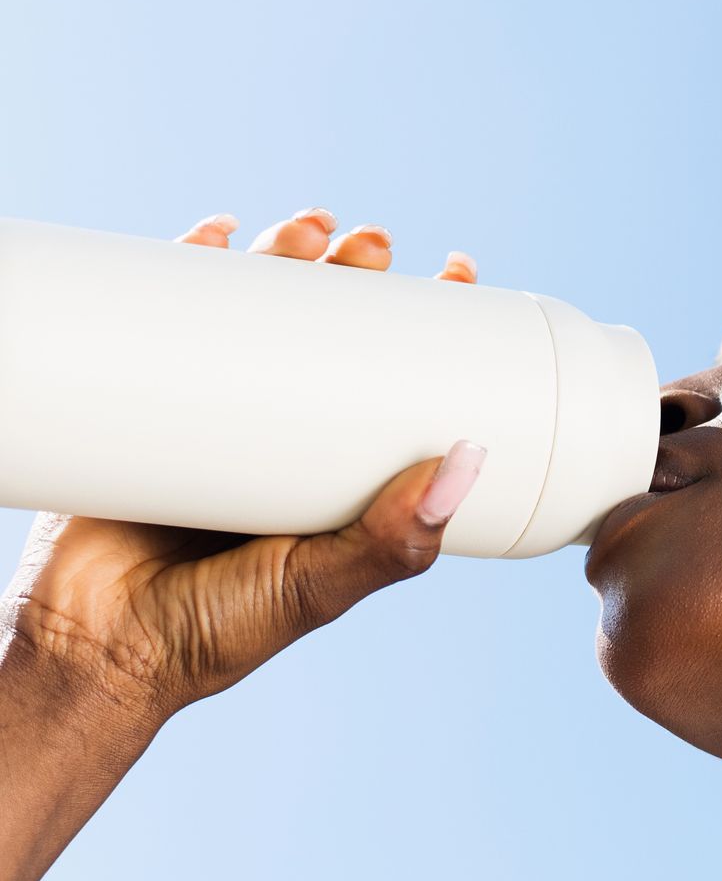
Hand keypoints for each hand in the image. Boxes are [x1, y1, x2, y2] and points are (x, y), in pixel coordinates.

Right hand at [0, 208, 484, 720]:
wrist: (92, 652)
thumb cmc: (214, 633)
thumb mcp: (318, 584)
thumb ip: (389, 543)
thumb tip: (470, 464)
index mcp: (340, 477)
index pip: (398, 382)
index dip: (429, 326)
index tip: (458, 274)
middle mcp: (286, 439)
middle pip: (329, 331)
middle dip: (354, 275)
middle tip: (374, 244)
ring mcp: (215, 418)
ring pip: (256, 315)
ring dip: (283, 258)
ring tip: (308, 228)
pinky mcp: (144, 409)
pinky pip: (166, 325)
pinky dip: (186, 272)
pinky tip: (213, 233)